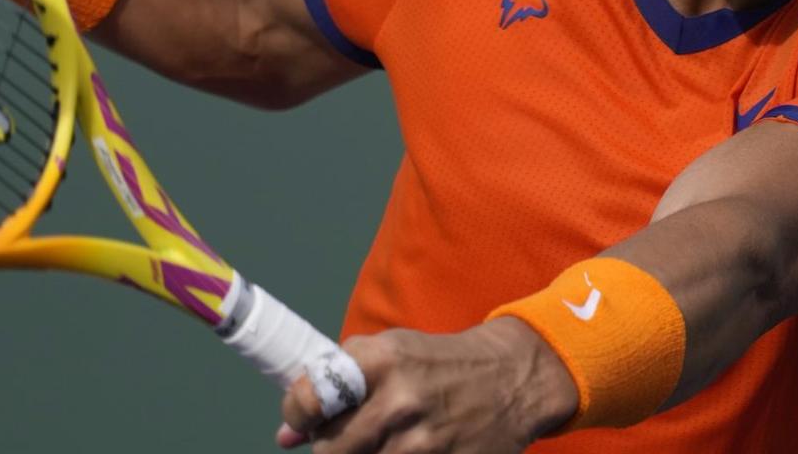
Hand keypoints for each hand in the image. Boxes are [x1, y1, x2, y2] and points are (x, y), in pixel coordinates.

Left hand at [278, 318, 576, 453]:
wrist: (512, 377)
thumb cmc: (440, 363)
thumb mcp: (390, 353)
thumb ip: (337, 385)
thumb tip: (285, 435)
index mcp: (381, 360)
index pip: (311, 398)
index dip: (297, 416)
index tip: (300, 424)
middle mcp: (400, 400)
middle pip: (331, 449)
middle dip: (329, 447)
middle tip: (343, 439)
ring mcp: (424, 440)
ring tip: (381, 442)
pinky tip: (403, 450)